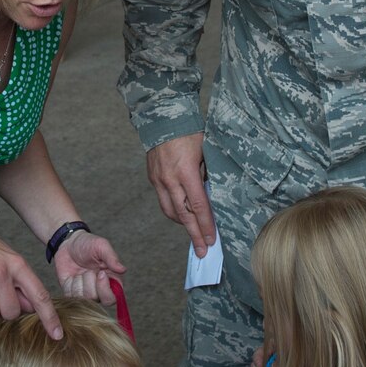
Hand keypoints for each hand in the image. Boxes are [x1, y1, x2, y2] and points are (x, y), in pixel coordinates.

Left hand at [51, 229, 124, 295]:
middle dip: (91, 283)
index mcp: (111, 282)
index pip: (112, 298)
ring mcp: (84, 293)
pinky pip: (70, 295)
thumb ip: (112, 258)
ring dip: (80, 281)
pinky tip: (72, 275)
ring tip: (81, 271)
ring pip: (83, 298)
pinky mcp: (71, 293)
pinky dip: (70, 283)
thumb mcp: (101, 246)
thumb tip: (123, 269)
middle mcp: (99, 291)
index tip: (101, 273)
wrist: (69, 244)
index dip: (105, 289)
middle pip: (97, 300)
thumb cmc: (88, 244)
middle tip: (88, 270)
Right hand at [147, 132, 215, 256]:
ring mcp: (158, 179)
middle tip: (202, 251)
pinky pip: (163, 200)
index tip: (212, 240)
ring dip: (183, 224)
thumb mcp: (206, 151)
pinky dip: (174, 210)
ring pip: (170, 211)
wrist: (164, 115)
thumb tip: (213, 196)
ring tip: (195, 232)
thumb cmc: (190, 131)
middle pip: (183, 215)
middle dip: (194, 235)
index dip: (206, 225)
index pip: (198, 206)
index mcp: (185, 172)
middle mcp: (169, 179)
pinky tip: (183, 213)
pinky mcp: (152, 177)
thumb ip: (208, 175)